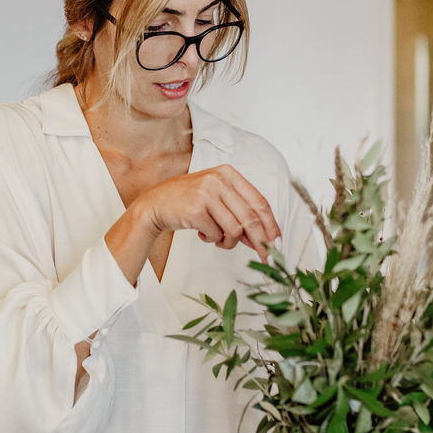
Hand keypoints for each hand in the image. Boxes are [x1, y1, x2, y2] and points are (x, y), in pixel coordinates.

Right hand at [137, 164, 281, 261]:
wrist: (155, 204)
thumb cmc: (189, 202)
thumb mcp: (217, 198)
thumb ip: (239, 212)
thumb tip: (262, 238)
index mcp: (229, 174)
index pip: (259, 201)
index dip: (272, 225)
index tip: (277, 243)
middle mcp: (219, 180)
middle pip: (250, 217)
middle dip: (261, 241)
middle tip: (267, 258)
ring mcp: (206, 194)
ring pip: (234, 229)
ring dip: (229, 242)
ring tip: (219, 240)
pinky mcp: (195, 210)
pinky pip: (215, 234)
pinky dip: (212, 240)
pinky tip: (203, 233)